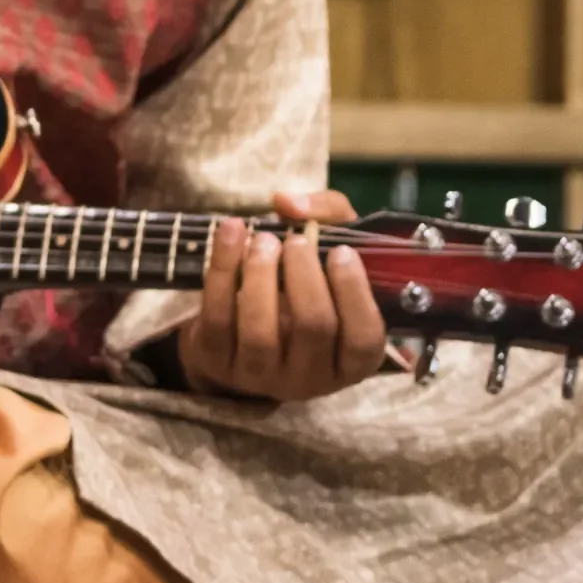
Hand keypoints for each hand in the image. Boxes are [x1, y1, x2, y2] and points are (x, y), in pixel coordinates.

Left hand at [176, 188, 386, 401]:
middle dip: (303, 275)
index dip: (354, 292)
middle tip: (296, 242)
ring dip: (261, 274)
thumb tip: (288, 204)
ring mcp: (261, 376)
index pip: (364, 339)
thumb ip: (327, 213)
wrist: (241, 319)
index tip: (340, 251)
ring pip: (260, 332)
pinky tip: (232, 232)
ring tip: (263, 239)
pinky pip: (218, 318)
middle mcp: (309, 378)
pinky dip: (223, 269)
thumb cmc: (303, 281)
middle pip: (312, 328)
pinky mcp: (218, 362)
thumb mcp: (332, 245)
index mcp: (350, 360)